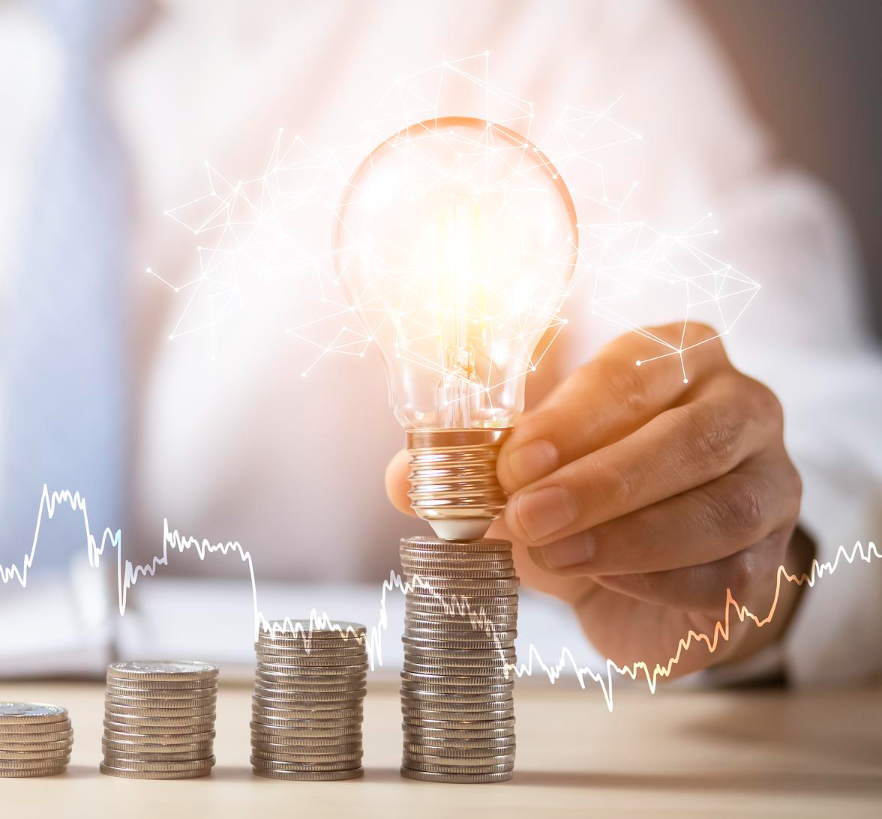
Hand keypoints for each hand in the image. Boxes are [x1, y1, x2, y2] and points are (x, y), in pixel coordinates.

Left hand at [388, 323, 812, 677]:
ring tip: (551, 555)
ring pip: (719, 510)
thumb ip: (465, 469)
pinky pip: (724, 574)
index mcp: (678, 358)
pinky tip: (602, 584)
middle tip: (526, 517)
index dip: (573, 419)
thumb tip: (404, 480)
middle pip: (690, 439)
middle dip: (601, 482)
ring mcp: (770, 485)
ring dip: (627, 538)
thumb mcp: (524, 473)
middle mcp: (740, 409)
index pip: (636, 371)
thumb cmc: (583, 495)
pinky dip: (656, 583)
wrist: (642, 573)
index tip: (514, 462)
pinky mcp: (769, 560)